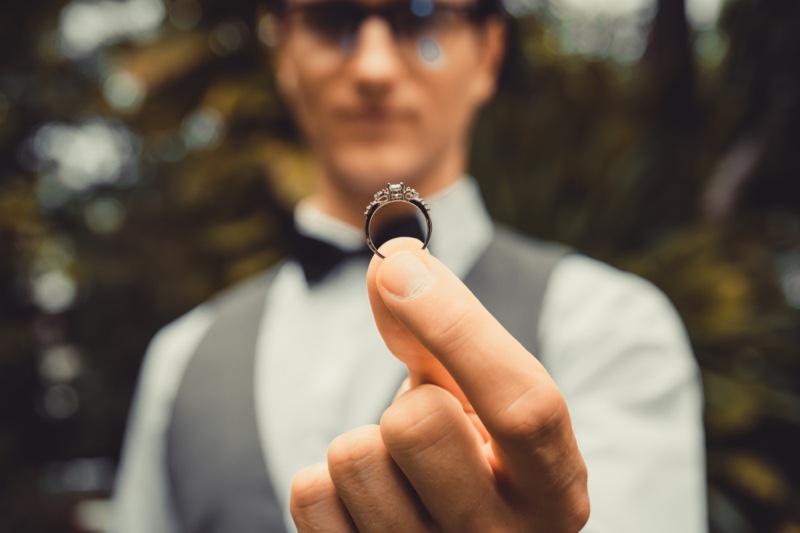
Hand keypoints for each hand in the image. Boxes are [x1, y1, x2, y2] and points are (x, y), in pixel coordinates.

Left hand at [290, 238, 589, 531]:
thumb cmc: (472, 453)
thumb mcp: (478, 398)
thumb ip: (443, 328)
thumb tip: (391, 261)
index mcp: (556, 489)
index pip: (522, 404)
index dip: (457, 324)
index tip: (400, 264)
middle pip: (416, 425)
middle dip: (406, 400)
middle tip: (424, 426)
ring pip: (354, 458)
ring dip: (367, 443)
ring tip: (398, 470)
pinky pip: (311, 494)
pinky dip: (326, 479)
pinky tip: (365, 498)